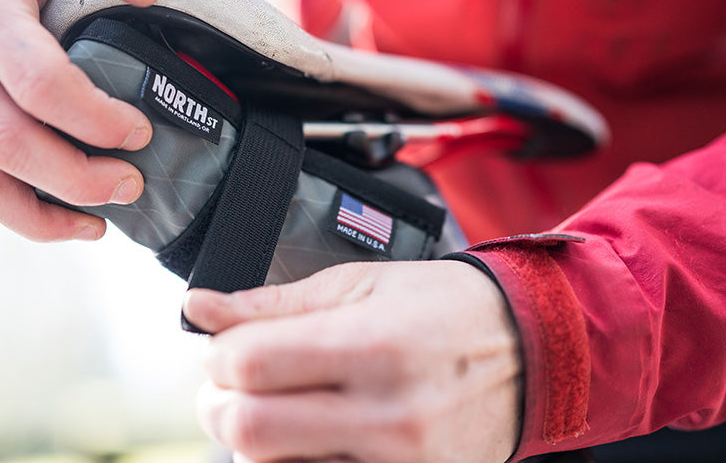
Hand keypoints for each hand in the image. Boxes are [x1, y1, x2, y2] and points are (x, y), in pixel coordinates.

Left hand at [184, 260, 522, 462]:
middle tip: (231, 385)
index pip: (250, 363)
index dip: (217, 355)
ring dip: (253, 440)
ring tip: (277, 408)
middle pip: (249, 429)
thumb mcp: (359, 284)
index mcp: (374, 344)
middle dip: (219, 404)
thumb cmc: (440, 308)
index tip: (224, 349)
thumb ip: (271, 303)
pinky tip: (307, 438)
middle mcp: (389, 414)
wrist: (527, 353)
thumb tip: (198, 308)